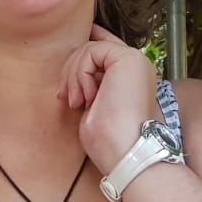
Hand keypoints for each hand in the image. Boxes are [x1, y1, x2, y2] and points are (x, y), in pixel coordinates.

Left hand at [59, 24, 160, 171]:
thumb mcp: (95, 107)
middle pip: (94, 47)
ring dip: (74, 75)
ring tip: (76, 102)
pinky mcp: (128, 58)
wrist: (125, 153)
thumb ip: (90, 86)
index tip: (64, 74)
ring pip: (89, 48)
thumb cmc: (109, 142)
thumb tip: (73, 71)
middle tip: (65, 98)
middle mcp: (137, 65)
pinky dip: (81, 73)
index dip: (82, 53)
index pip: (104, 48)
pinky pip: (91, 51)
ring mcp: (135, 59)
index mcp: (132, 77)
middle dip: (72, 69)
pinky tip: (86, 97)